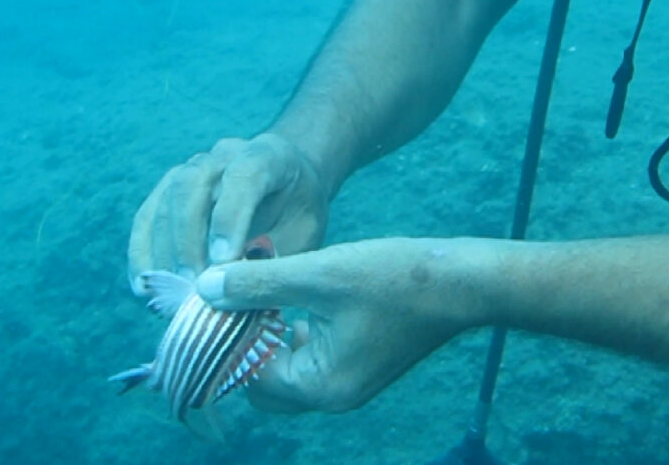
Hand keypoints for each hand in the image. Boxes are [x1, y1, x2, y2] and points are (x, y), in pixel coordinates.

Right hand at [127, 133, 329, 290]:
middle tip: (194, 286)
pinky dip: (142, 253)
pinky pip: (147, 216)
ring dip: (164, 251)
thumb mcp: (306, 231)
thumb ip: (277, 255)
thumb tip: (237, 292)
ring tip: (171, 295)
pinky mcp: (170, 189)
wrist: (289, 182)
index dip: (230, 217)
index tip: (223, 261)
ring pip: (166, 199)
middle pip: (193, 183)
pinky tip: (145, 287)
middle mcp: (225, 154)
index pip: (244, 176)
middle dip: (189, 239)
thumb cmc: (299, 210)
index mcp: (269, 156)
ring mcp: (193, 167)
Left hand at [195, 237, 497, 411]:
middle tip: (237, 302)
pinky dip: (294, 338)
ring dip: (269, 340)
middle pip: (263, 385)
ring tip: (263, 297)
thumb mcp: (320, 273)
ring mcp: (350, 384)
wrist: (464, 283)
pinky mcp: (361, 366)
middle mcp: (333, 396)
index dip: (227, 337)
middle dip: (245, 346)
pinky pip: (311, 363)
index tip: (216, 300)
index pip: (248, 375)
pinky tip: (298, 301)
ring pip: (286, 373)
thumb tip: (204, 288)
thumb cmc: (396, 277)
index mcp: (320, 386)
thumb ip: (259, 283)